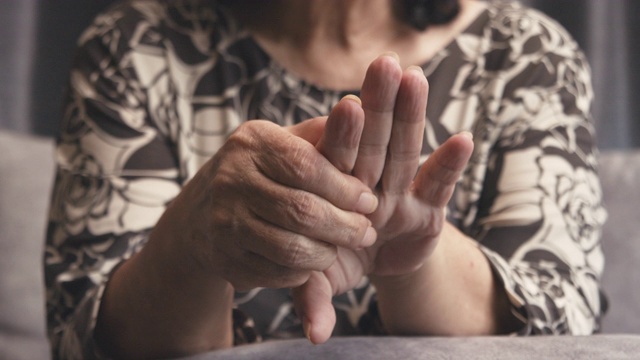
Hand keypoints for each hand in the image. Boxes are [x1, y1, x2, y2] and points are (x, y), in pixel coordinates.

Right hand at [166, 116, 377, 291]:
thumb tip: (359, 108)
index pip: (305, 165)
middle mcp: (231, 180)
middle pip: (302, 211)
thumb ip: (320, 132)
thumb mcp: (283, 141)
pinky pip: (277, 274)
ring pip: (291, 249)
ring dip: (327, 253)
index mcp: (251, 143)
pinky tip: (313, 260)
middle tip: (366, 232)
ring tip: (341, 246)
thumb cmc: (261, 170)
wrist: (201, 212)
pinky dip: (304, 271)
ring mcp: (224, 224)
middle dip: (345, 226)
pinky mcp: (225, 260)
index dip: (344, 187)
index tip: (369, 200)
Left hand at [292, 54, 473, 342]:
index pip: (338, 162)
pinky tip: (462, 140)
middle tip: (384, 65)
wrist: (375, 264)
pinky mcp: (430, 208)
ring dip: (413, 118)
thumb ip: (313, 295)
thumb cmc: (338, 258)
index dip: (342, 137)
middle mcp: (371, 187)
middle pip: (375, 143)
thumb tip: (313, 336)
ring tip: (418, 80)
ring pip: (406, 152)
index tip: (345, 107)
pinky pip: (439, 184)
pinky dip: (449, 166)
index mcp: (336, 195)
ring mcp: (402, 194)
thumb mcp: (322, 277)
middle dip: (380, 106)